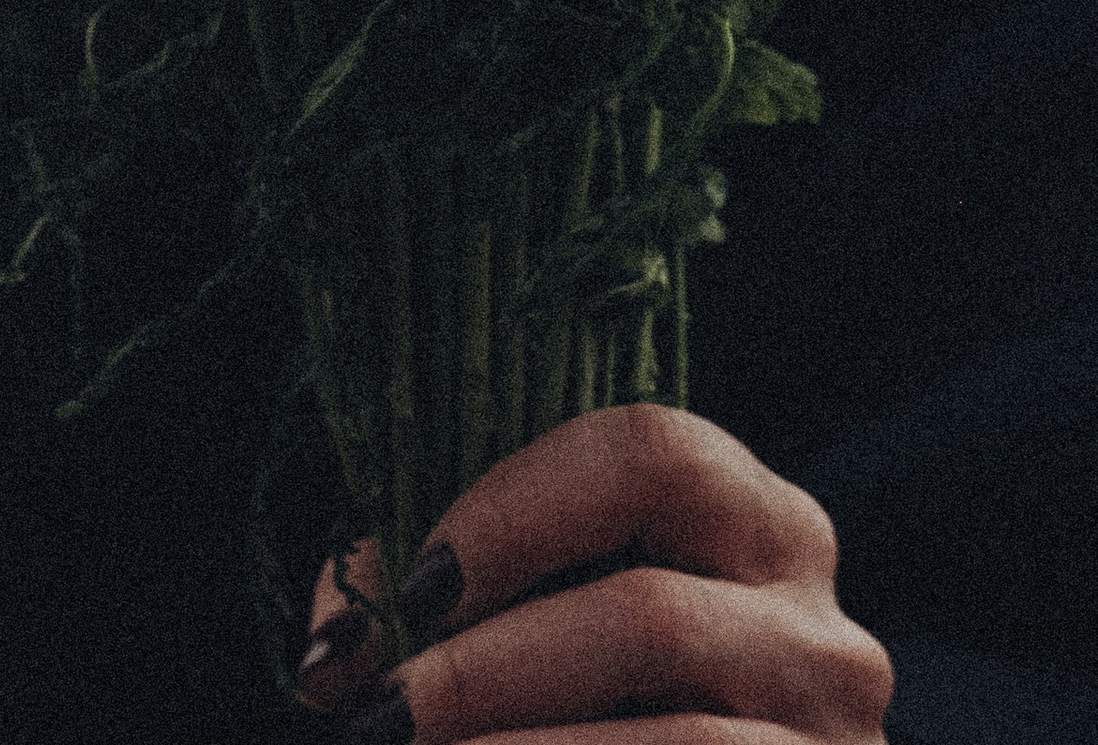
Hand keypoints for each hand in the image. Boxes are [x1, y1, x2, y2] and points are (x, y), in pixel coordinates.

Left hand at [296, 402, 893, 739]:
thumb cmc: (603, 704)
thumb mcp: (544, 620)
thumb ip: (453, 597)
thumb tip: (330, 658)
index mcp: (756, 520)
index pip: (649, 451)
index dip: (514, 510)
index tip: (411, 585)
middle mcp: (821, 626)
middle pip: (651, 614)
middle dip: (490, 669)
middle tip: (382, 712)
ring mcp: (835, 743)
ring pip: (681, 743)